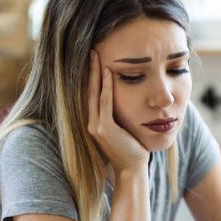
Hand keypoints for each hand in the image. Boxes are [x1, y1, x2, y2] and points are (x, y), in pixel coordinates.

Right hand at [87, 50, 148, 172]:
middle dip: (88, 70)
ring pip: (94, 93)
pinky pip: (105, 102)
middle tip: (90, 50)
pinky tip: (108, 71)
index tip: (93, 60)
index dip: (90, 77)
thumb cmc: (133, 150)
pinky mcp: (104, 128)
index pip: (90, 95)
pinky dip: (106, 85)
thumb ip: (119, 116)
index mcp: (94, 122)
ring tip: (95, 54)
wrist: (132, 170)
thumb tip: (128, 102)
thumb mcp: (124, 130)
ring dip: (95, 72)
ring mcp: (95, 126)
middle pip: (87, 90)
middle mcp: (91, 123)